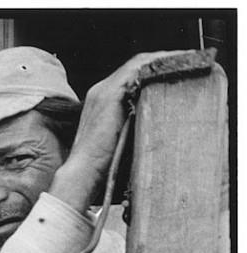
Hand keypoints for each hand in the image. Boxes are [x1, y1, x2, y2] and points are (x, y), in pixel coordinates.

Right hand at [52, 50, 195, 209]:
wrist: (81, 174)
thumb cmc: (101, 166)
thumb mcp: (123, 140)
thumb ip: (137, 125)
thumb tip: (163, 123)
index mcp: (102, 101)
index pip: (132, 74)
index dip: (156, 69)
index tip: (179, 69)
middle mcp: (100, 91)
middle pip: (137, 64)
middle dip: (164, 60)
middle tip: (190, 60)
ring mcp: (103, 91)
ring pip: (139, 62)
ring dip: (165, 58)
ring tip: (189, 59)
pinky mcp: (109, 94)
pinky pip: (137, 68)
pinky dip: (158, 64)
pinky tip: (177, 66)